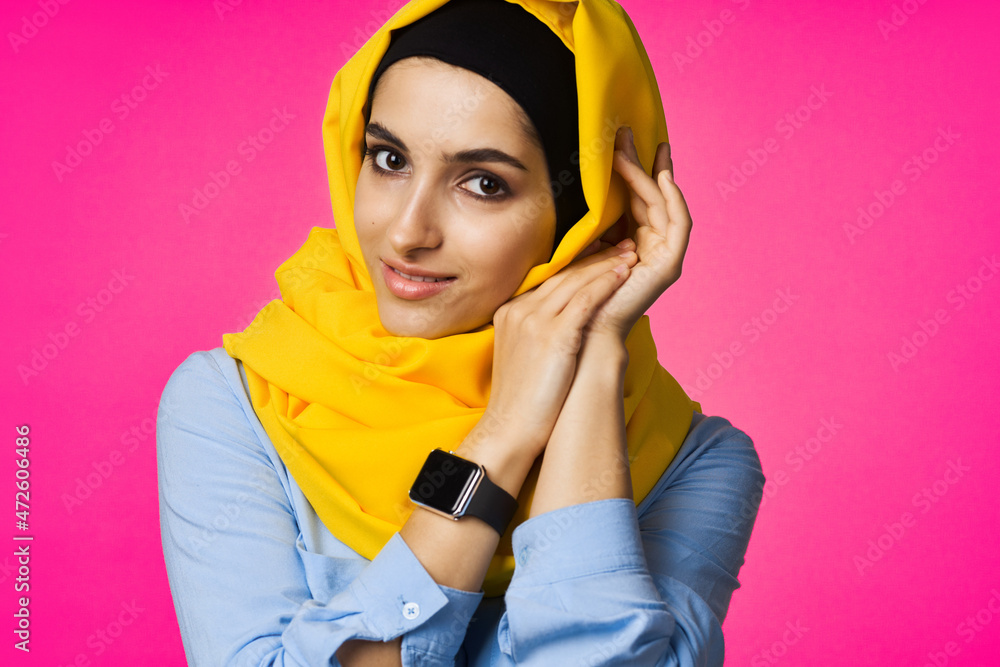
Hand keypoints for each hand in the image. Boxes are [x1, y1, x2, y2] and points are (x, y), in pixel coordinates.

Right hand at [483, 242, 637, 456]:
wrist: (510, 428)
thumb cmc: (522, 400)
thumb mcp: (523, 355)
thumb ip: (537, 332)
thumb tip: (567, 325)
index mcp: (510, 312)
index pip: (550, 279)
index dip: (578, 263)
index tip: (600, 250)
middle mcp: (519, 310)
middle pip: (564, 275)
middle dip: (596, 257)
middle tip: (623, 243)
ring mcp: (534, 321)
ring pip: (577, 282)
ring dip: (607, 264)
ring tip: (631, 253)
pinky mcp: (553, 336)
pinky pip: (585, 300)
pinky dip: (606, 284)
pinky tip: (624, 273)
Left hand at [577, 127, 692, 343]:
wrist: (579, 334)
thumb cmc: (573, 298)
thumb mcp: (578, 249)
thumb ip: (586, 226)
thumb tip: (575, 196)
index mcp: (630, 244)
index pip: (634, 199)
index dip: (631, 170)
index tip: (621, 143)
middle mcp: (650, 249)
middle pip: (650, 196)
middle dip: (639, 163)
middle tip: (627, 133)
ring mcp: (663, 257)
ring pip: (662, 204)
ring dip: (650, 173)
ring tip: (637, 147)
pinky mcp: (670, 266)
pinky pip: (680, 225)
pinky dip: (675, 199)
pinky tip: (664, 177)